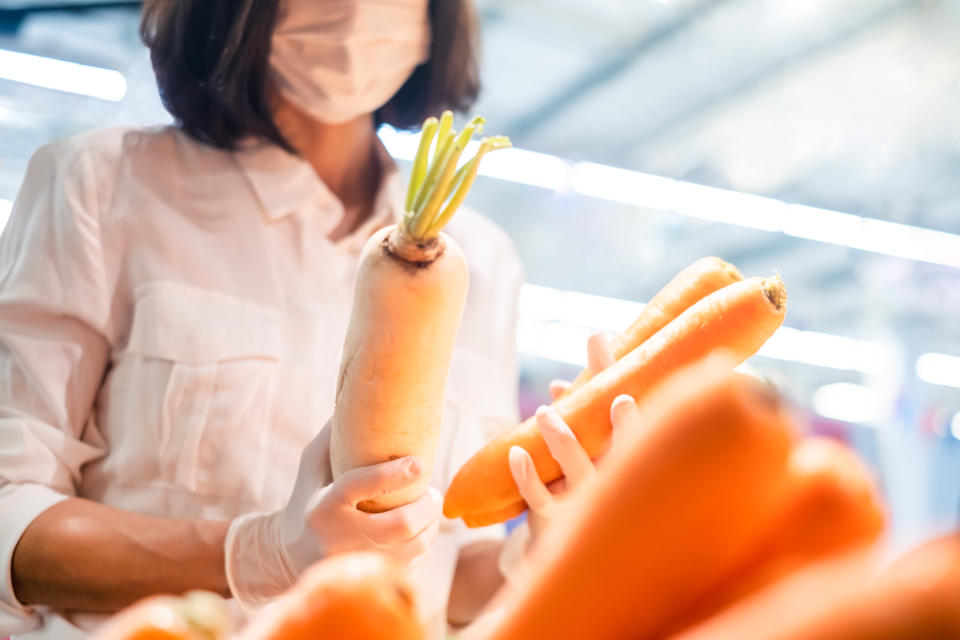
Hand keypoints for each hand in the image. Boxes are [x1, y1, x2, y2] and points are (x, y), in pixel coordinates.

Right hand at [225, 423, 440, 608]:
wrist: (290, 556)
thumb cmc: (308, 497)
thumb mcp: (311, 466)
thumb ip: (333, 436)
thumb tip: (358, 393)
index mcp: (323, 506)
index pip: (359, 487)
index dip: (392, 475)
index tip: (419, 462)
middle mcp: (340, 538)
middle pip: (401, 524)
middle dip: (426, 504)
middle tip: (430, 491)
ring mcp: (358, 563)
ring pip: (415, 545)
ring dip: (429, 522)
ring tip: (426, 505)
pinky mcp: (372, 577)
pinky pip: (415, 560)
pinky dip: (424, 540)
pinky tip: (418, 527)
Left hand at [507, 333, 640, 540]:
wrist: (572, 549)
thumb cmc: (584, 490)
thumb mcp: (587, 451)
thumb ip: (577, 416)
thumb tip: (556, 386)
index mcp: (630, 458)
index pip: (636, 423)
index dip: (628, 397)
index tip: (625, 382)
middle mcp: (615, 479)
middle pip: (621, 448)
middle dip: (625, 425)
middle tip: (621, 399)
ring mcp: (585, 501)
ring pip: (578, 470)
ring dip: (562, 439)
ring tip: (545, 412)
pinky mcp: (555, 520)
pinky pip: (539, 497)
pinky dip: (527, 475)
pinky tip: (516, 453)